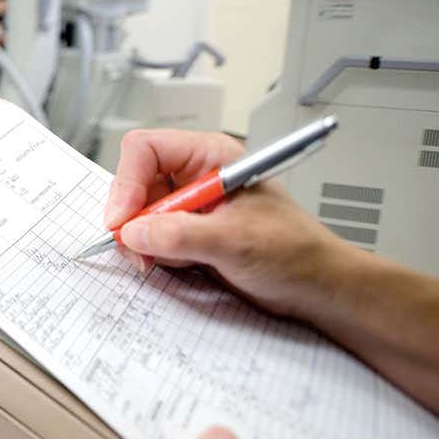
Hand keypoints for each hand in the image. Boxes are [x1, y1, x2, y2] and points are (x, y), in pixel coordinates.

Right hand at [105, 129, 361, 319]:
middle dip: (132, 218)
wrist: (316, 288)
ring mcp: (190, 206)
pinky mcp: (188, 233)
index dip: (127, 182)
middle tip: (137, 249)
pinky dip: (153, 254)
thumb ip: (180, 235)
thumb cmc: (294, 253)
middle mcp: (196, 176)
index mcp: (210, 157)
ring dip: (142, 240)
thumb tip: (132, 231)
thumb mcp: (234, 242)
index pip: (146, 150)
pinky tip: (177, 265)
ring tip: (167, 260)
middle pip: (135, 182)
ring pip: (139, 214)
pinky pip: (151, 237)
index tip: (123, 221)